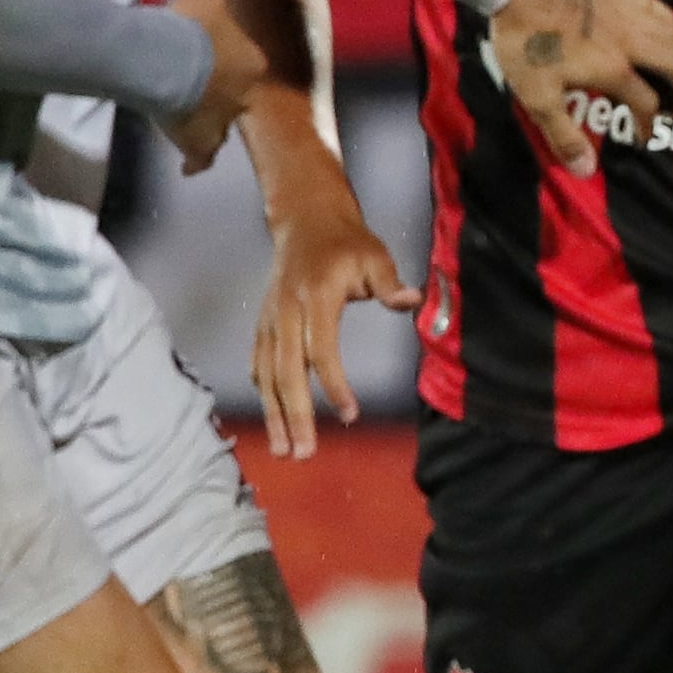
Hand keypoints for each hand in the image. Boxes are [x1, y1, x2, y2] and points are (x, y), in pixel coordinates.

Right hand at [159, 0, 281, 172]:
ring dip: (210, 127)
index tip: (217, 60)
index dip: (232, 63)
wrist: (165, 59)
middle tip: (201, 91)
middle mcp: (243, 96)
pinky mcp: (196, 140)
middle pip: (237, 99)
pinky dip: (196, 161)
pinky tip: (189, 168)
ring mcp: (221, 120)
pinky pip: (201, 156)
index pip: (249, 65)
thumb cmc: (191, 25)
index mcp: (251, 63)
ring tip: (196, 128)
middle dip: (222, 95)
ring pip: (221, 128)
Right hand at [250, 198, 415, 459]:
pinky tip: (273, 420)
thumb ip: (390, 283)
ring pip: (266, 373)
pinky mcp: (263, 324)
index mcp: (316, 295)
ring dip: (273, 414)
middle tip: (305, 452)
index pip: (320, 348)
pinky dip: (264, 394)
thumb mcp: (375, 255)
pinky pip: (258, 364)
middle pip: (286, 370)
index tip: (349, 414)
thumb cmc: (346, 243)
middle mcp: (286, 310)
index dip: (333, 383)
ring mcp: (270, 318)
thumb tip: (413, 299)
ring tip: (285, 450)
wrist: (305, 220)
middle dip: (295, 415)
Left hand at [487, 0, 672, 169]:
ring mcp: (630, 13)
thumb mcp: (537, 98)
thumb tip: (586, 172)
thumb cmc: (527, 45)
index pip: (645, 103)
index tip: (644, 135)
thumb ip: (564, 136)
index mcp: (613, 70)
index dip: (648, 123)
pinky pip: (661, 8)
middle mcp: (632, 42)